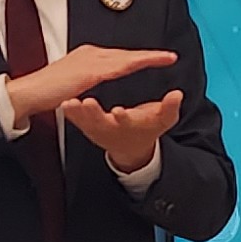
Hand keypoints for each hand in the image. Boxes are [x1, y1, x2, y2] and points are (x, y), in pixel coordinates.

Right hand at [7, 45, 176, 121]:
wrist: (29, 92)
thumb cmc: (45, 90)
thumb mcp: (70, 82)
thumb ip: (83, 78)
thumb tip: (88, 81)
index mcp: (87, 57)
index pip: (118, 55)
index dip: (137, 57)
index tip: (155, 58)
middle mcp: (90, 54)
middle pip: (126, 53)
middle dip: (149, 54)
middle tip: (169, 56)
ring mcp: (90, 60)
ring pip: (126, 57)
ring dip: (148, 57)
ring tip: (166, 59)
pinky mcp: (89, 71)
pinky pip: (117, 67)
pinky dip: (134, 64)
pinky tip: (146, 64)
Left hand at [59, 89, 183, 174]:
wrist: (130, 146)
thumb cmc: (146, 129)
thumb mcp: (162, 120)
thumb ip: (169, 108)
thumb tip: (177, 95)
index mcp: (130, 125)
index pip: (127, 121)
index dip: (124, 117)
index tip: (119, 111)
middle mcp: (111, 128)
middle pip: (101, 122)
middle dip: (94, 114)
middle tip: (87, 103)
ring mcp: (96, 128)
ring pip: (84, 122)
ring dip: (76, 113)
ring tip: (69, 103)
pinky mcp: (86, 125)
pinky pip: (76, 119)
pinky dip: (69, 112)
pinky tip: (63, 102)